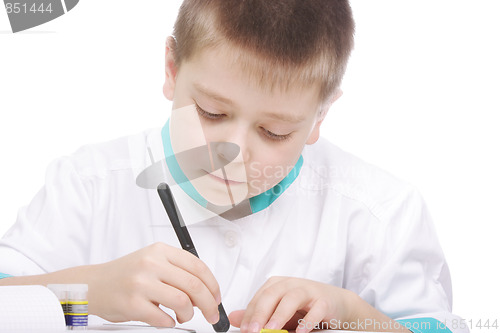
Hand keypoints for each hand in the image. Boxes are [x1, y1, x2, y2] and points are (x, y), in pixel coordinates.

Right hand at [88, 242, 221, 326]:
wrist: (92, 285)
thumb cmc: (125, 275)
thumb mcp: (152, 261)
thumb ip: (176, 270)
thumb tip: (206, 290)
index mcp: (160, 251)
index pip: (198, 266)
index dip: (213, 285)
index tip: (216, 297)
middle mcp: (151, 263)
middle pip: (194, 285)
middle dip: (209, 304)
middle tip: (211, 314)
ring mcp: (141, 283)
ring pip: (182, 302)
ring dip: (188, 315)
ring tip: (182, 316)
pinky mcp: (132, 304)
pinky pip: (163, 318)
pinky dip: (169, 323)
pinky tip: (165, 319)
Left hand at [228, 276, 352, 332]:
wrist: (337, 304)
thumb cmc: (306, 306)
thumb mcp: (279, 311)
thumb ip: (258, 314)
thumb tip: (233, 317)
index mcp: (277, 285)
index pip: (259, 298)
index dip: (249, 314)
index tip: (244, 330)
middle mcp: (291, 284)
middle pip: (272, 295)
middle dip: (260, 314)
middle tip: (252, 331)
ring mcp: (309, 291)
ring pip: (291, 298)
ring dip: (279, 315)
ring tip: (271, 329)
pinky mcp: (324, 301)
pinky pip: (315, 310)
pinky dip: (307, 321)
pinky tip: (300, 332)